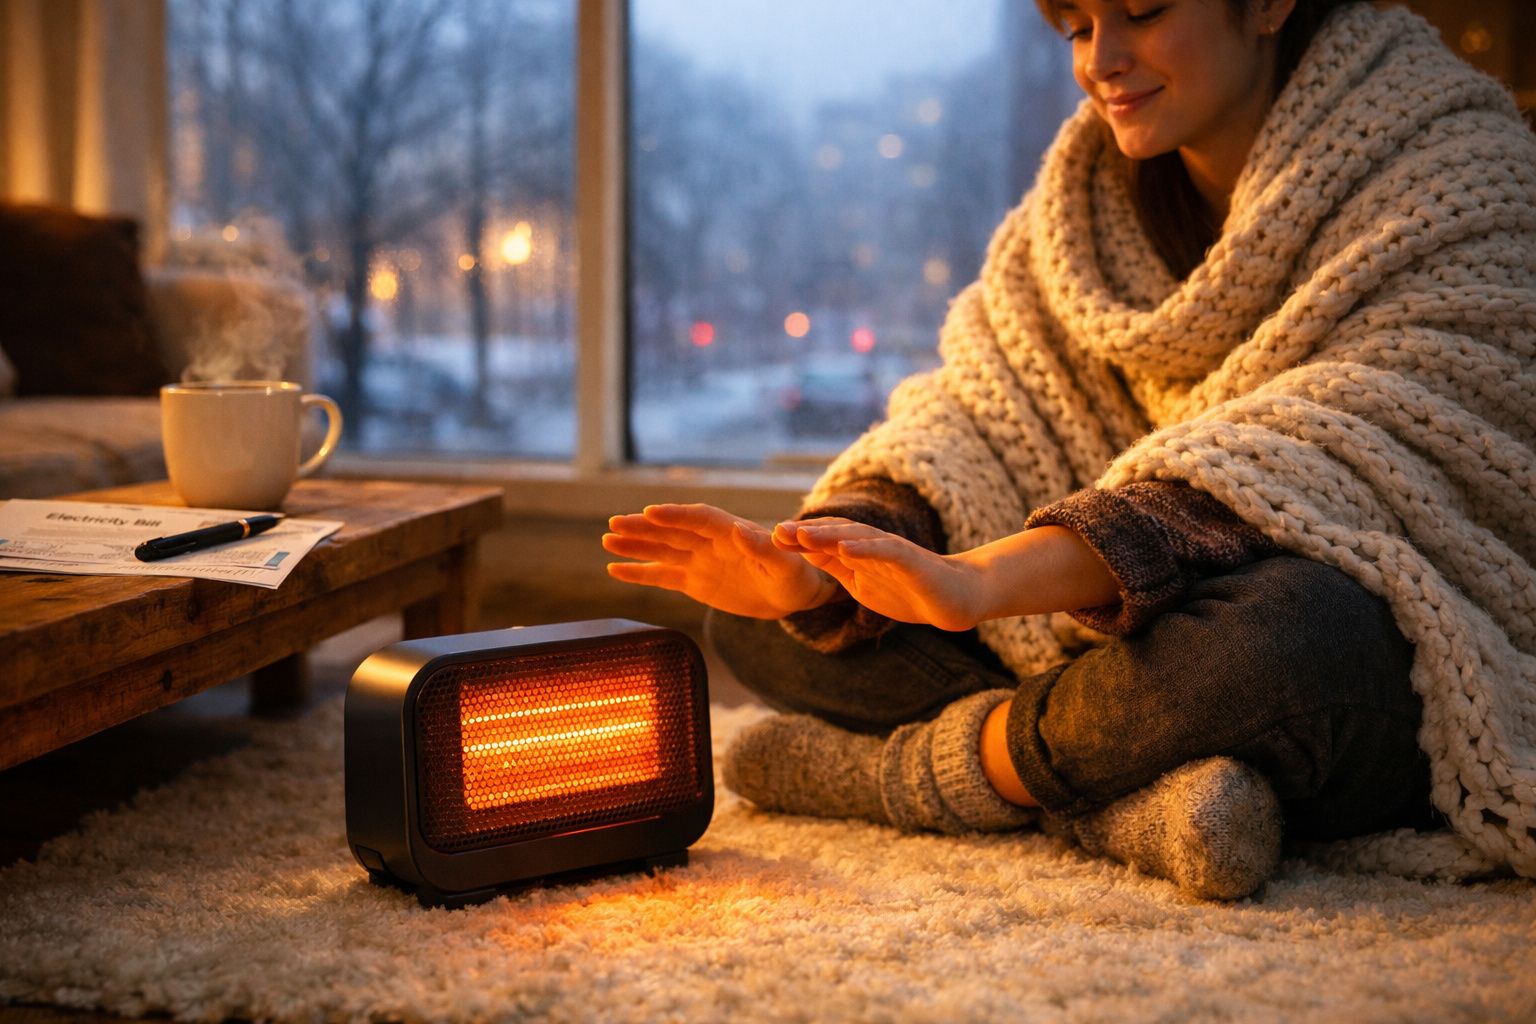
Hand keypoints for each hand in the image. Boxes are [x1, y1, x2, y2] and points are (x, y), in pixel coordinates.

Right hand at [604, 503, 836, 618]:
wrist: (793, 594)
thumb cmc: (796, 575)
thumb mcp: (785, 564)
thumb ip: (763, 548)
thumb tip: (739, 529)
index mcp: (732, 531)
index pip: (699, 519)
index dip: (676, 515)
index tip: (651, 512)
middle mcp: (710, 541)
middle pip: (672, 531)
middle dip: (644, 527)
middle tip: (614, 523)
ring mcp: (699, 560)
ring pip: (662, 550)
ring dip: (635, 545)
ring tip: (607, 540)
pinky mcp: (694, 581)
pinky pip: (662, 575)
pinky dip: (639, 572)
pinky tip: (614, 568)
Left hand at [772, 518, 984, 630]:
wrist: (954, 598)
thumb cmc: (908, 591)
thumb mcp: (861, 583)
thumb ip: (836, 568)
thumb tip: (803, 558)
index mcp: (857, 553)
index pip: (822, 543)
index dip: (795, 541)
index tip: (766, 541)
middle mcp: (870, 545)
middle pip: (833, 535)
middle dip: (804, 533)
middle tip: (774, 532)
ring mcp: (890, 550)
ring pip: (855, 538)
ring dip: (828, 535)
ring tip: (803, 534)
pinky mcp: (910, 559)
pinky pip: (885, 551)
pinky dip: (865, 548)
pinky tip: (846, 549)